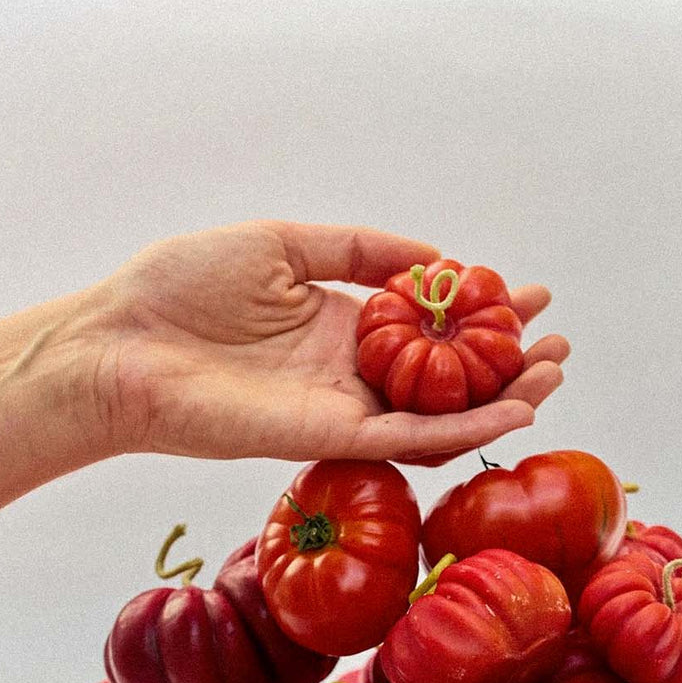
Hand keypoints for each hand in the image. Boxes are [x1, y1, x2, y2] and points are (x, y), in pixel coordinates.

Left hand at [88, 220, 568, 466]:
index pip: (430, 328)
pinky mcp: (328, 439)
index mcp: (340, 325)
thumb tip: (435, 257)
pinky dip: (460, 431)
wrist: (123, 345)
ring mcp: (343, 411)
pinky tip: (508, 413)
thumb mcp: (283, 242)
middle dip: (506, 363)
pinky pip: (406, 439)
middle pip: (446, 378)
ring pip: (439, 416)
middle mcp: (350, 375)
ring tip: (552, 377)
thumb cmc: (183, 288)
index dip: (483, 315)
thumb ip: (359, 250)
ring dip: (500, 402)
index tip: (530, 297)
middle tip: (558, 346)